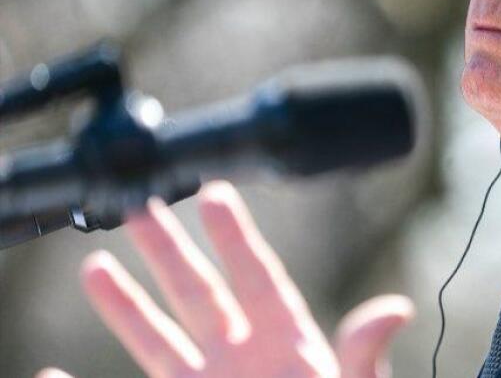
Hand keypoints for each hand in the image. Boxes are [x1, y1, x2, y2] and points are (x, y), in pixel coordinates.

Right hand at [38, 181, 413, 377]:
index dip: (236, 236)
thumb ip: (361, 355)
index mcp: (290, 343)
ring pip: (160, 339)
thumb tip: (394, 309)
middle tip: (142, 204)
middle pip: (200, 292)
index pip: (258, 276)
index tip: (215, 193)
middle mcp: (245, 359)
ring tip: (96, 265)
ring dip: (127, 305)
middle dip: (169, 250)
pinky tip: (54, 370)